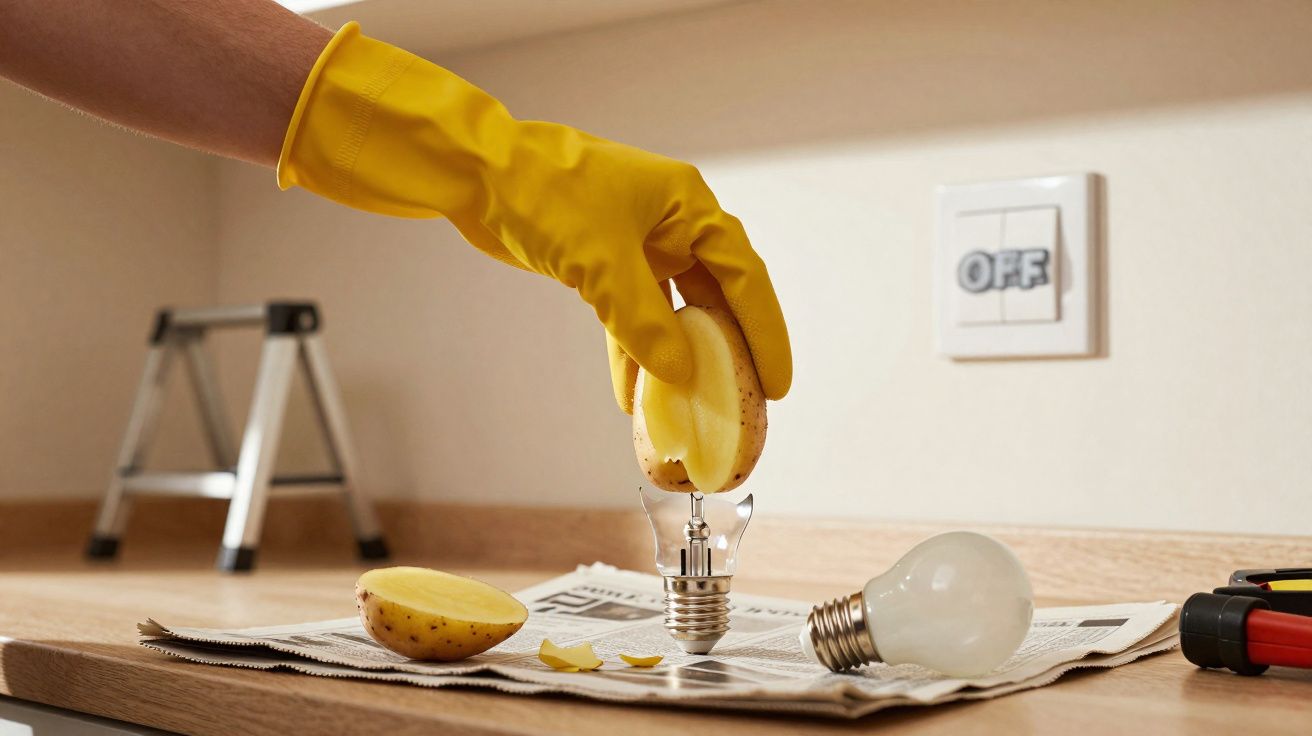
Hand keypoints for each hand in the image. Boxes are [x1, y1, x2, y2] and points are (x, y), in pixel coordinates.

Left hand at [278, 23, 790, 408]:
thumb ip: (646, 324)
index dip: (766, 332)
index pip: (744, 277)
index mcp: (688, 205)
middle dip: (728, 351)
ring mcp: (638, 243)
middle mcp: (672, 222)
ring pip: (673, 311)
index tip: (778, 382)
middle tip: (746, 402)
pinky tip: (631, 396)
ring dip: (679, 357)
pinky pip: (631, 316)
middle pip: (716, 297)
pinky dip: (633, 352)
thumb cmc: (547, 196)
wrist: (480, 174)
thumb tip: (682, 375)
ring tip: (693, 409)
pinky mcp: (603, 262)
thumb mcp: (603, 264)